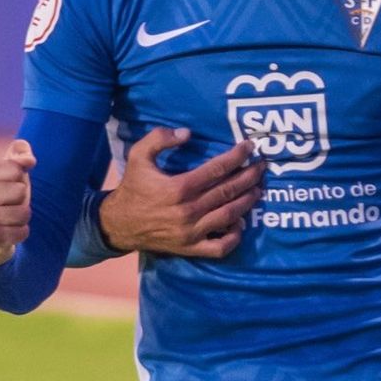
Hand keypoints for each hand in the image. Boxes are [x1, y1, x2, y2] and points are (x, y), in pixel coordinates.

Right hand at [0, 139, 35, 266]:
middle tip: (5, 207)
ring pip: (24, 212)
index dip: (19, 179)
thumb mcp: (10, 172)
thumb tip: (29, 161)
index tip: (6, 187)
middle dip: (20, 200)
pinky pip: (21, 231)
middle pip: (21, 191)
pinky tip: (9, 233)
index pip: (16, 169)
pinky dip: (21, 233)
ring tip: (8, 221)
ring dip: (22, 218)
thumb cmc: (1, 199)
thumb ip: (20, 155)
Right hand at [99, 127, 265, 258]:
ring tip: (258, 189)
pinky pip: (220, 247)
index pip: (217, 170)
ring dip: (247, 202)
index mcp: (179, 188)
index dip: (237, 156)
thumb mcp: (137, 156)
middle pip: (228, 191)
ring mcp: (192, 232)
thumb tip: (186, 133)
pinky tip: (240, 224)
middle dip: (249, 177)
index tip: (250, 147)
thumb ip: (159, 139)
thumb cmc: (132, 188)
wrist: (119, 224)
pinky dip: (234, 237)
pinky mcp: (191, 247)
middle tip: (262, 167)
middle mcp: (188, 211)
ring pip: (229, 216)